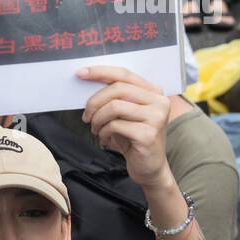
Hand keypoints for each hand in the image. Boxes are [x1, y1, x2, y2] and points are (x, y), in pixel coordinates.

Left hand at [77, 66, 170, 187]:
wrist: (149, 167)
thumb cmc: (133, 138)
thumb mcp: (124, 113)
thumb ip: (114, 96)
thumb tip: (87, 80)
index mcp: (153, 91)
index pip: (124, 74)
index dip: (100, 72)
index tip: (80, 74)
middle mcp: (159, 101)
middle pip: (117, 89)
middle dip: (94, 102)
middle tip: (86, 117)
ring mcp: (156, 117)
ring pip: (114, 107)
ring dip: (97, 119)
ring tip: (96, 129)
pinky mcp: (148, 134)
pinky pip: (115, 126)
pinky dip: (104, 133)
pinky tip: (105, 139)